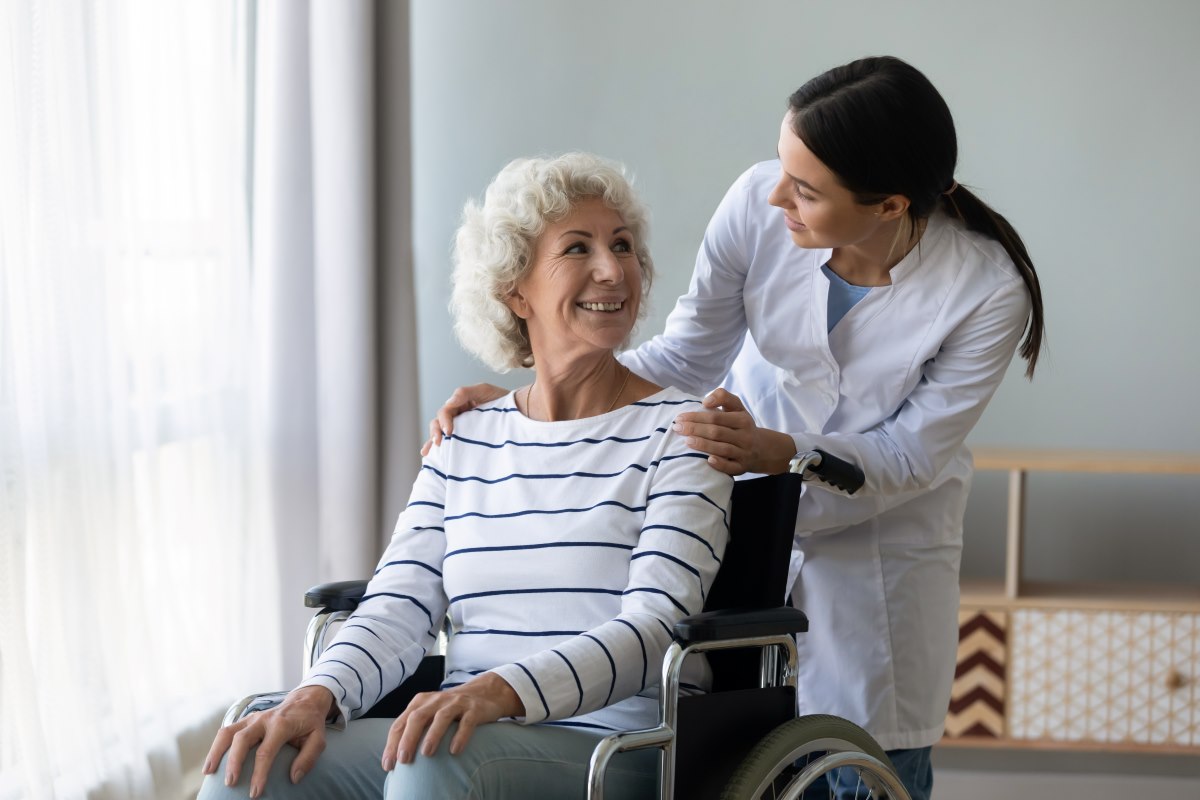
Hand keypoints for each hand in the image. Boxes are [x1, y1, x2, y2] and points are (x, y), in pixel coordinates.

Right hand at [203, 685, 334, 797]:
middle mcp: (264, 719)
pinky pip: (227, 730)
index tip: (255, 792)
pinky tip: (212, 762)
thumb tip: (294, 778)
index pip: (266, 751)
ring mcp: (253, 717)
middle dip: (234, 762)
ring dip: (216, 751)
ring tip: (208, 772)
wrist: (305, 701)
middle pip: (242, 739)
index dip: (259, 773)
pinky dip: (217, 746)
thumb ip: (308, 758)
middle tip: (230, 783)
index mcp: (282, 724)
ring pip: (228, 731)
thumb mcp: (319, 739)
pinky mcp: (246, 719)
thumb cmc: (311, 723)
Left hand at [382, 672, 523, 768]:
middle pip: (417, 717)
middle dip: (408, 739)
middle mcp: (436, 700)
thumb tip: (397, 757)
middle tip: (403, 760)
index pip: (401, 723)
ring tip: (426, 754)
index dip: (392, 744)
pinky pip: (466, 722)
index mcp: (420, 702)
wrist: (484, 692)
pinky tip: (455, 750)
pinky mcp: (474, 709)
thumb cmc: (450, 709)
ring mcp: (456, 703)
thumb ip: (414, 728)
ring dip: (432, 735)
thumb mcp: (430, 713)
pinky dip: (460, 736)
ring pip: (441, 717)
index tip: (388, 765)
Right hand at [420, 383, 507, 455]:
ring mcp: (462, 429)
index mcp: (459, 405)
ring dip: (433, 441)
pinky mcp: (467, 441)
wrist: (520, 412)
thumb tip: (447, 403)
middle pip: (438, 423)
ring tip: (430, 452)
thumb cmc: (503, 400)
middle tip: (439, 442)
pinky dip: (438, 450)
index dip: (444, 421)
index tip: (449, 432)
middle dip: (436, 433)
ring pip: (440, 434)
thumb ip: (465, 393)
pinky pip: (450, 445)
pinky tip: (430, 457)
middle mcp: (458, 417)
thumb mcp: (485, 390)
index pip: (445, 412)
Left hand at [672, 388, 795, 475]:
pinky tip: (708, 460)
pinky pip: (731, 467)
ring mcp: (744, 453)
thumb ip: (723, 397)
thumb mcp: (737, 407)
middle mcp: (745, 436)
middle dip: (695, 429)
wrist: (762, 449)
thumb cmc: (741, 425)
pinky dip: (720, 464)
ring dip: (703, 445)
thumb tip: (705, 402)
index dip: (697, 416)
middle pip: (717, 432)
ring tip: (686, 441)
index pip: (716, 417)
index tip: (680, 417)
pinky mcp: (742, 468)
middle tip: (677, 428)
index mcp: (742, 419)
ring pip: (723, 449)